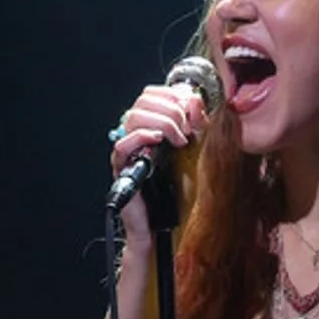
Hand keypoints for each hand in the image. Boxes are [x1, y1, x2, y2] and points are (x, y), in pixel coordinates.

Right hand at [110, 84, 208, 244]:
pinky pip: (122, 145)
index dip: (172, 95)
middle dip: (171, 109)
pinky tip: (158, 141)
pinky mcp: (122, 168)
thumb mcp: (195, 151)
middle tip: (188, 128)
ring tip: (178, 139)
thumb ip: (197, 125)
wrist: (165, 225)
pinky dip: (141, 137)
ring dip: (161, 122)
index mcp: (152, 125)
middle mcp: (137, 134)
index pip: (152, 94)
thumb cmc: (178, 191)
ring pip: (132, 117)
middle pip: (143, 101)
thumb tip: (196, 102)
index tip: (192, 108)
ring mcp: (128, 150)